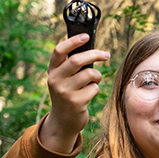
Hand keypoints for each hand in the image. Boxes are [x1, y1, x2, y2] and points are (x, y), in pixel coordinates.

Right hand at [38, 33, 110, 153]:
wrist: (63, 121)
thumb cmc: (68, 94)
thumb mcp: (63, 79)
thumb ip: (71, 65)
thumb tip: (90, 48)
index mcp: (52, 71)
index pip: (59, 51)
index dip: (72, 41)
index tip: (85, 36)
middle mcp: (55, 80)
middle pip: (77, 60)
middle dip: (95, 54)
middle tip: (106, 55)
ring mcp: (65, 92)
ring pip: (90, 74)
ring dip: (97, 76)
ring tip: (94, 82)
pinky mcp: (76, 102)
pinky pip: (94, 88)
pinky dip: (96, 89)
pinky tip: (88, 95)